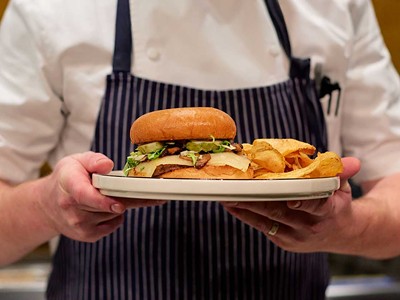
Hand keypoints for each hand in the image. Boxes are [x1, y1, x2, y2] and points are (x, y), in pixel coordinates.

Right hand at [38, 151, 165, 241]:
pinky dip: (116, 216)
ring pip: (113, 215)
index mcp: (69, 185)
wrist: (48, 205)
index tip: (119, 205)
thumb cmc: (68, 178)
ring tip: (109, 195)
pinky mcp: (87, 236)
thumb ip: (94, 160)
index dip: (103, 202)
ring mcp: (78, 225)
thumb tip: (108, 166)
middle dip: (125, 197)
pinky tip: (107, 208)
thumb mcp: (77, 161)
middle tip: (142, 189)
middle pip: (107, 206)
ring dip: (119, 205)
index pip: (84, 196)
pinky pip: (114, 225)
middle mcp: (71, 208)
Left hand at [220, 157, 360, 252]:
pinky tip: (230, 204)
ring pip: (267, 220)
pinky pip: (262, 227)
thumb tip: (352, 162)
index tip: (290, 197)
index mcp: (328, 211)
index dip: (303, 202)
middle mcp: (310, 227)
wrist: (341, 234)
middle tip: (236, 188)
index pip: (316, 205)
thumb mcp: (343, 187)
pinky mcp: (283, 242)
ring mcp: (295, 237)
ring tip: (225, 195)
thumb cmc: (337, 204)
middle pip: (280, 211)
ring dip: (244, 207)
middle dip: (256, 200)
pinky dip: (245, 215)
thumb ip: (342, 173)